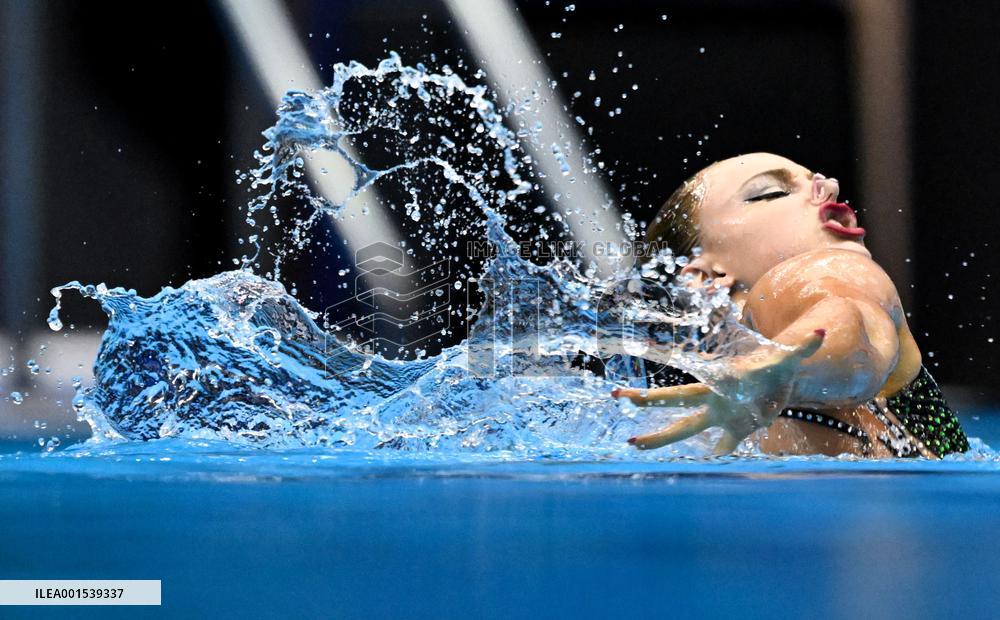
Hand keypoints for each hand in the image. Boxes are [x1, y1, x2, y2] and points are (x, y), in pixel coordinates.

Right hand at [612, 329, 825, 453]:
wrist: (783, 378)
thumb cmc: (778, 365)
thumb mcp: (789, 359)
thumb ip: (803, 348)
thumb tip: (821, 334)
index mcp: (719, 381)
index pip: (686, 383)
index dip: (662, 386)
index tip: (638, 386)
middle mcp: (714, 398)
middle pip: (675, 402)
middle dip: (647, 400)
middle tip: (618, 398)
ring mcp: (721, 415)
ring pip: (685, 427)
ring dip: (660, 437)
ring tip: (632, 443)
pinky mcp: (736, 430)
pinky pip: (720, 448)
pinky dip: (712, 458)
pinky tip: (692, 470)